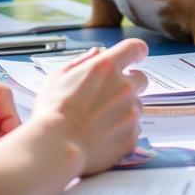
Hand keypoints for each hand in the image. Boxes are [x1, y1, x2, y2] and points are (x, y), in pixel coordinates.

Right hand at [32, 38, 148, 176]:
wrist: (56, 146)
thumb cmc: (53, 111)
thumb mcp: (59, 77)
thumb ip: (82, 61)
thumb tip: (96, 53)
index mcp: (107, 67)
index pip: (135, 48)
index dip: (136, 51)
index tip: (135, 55)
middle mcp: (124, 87)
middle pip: (141, 79)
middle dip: (130, 83)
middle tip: (110, 94)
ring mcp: (131, 113)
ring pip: (135, 106)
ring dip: (124, 109)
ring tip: (99, 120)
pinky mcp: (132, 136)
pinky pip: (133, 129)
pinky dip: (122, 130)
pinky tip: (102, 135)